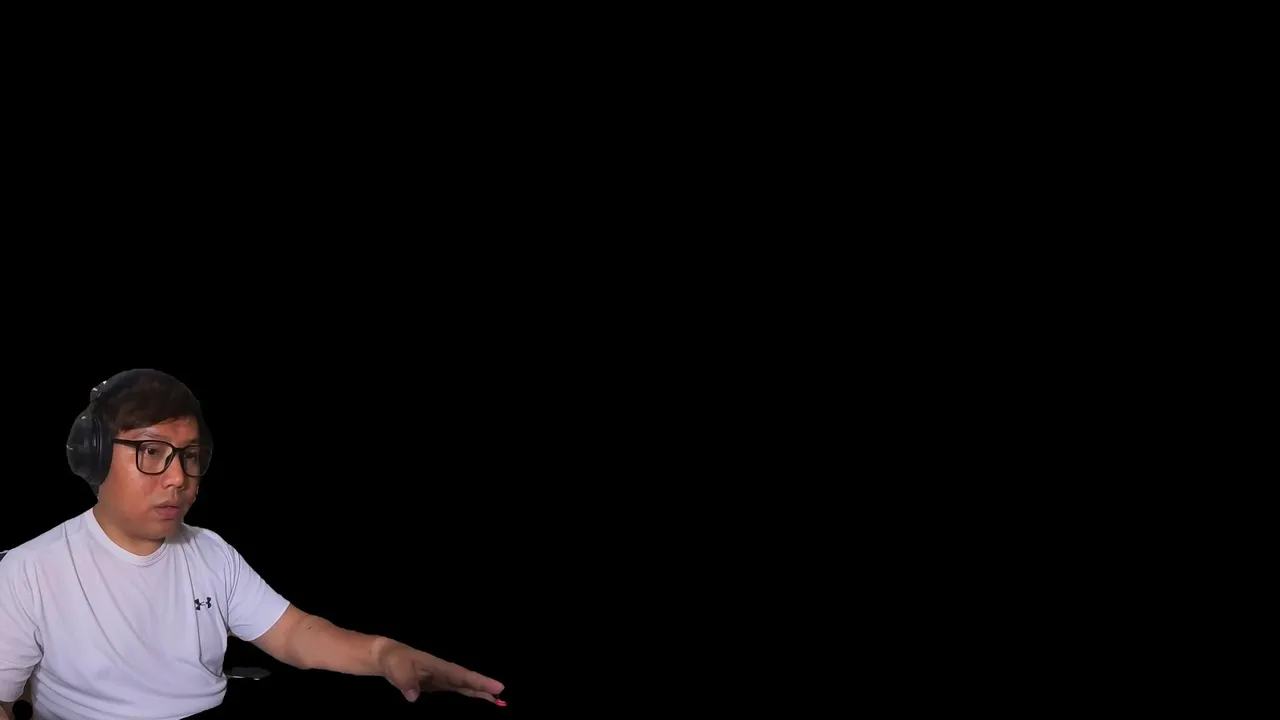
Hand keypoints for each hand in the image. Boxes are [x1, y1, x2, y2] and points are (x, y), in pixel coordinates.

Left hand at [374, 637, 504, 704]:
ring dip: (480, 692)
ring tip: (497, 701)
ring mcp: (442, 679)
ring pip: (465, 686)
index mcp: (440, 668)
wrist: (388, 658)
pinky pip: (458, 690)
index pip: (464, 676)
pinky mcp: (438, 685)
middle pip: (469, 682)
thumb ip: (406, 682)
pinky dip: (470, 693)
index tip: (498, 687)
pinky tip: (478, 698)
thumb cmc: (394, 661)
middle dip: (485, 689)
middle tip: (503, 698)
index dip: (480, 682)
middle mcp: (445, 673)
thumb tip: (414, 697)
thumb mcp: (397, 670)